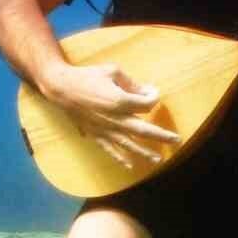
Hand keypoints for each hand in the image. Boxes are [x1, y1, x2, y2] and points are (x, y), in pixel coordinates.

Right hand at [44, 64, 180, 170]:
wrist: (61, 87)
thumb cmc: (88, 76)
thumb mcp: (112, 71)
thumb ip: (131, 83)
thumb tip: (146, 92)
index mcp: (120, 101)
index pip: (147, 104)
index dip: (154, 97)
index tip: (153, 91)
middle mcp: (115, 119)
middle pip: (144, 130)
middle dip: (162, 136)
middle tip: (177, 140)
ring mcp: (105, 129)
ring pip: (129, 144)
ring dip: (145, 152)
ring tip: (158, 159)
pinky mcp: (95, 134)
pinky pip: (110, 149)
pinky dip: (120, 158)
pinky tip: (130, 166)